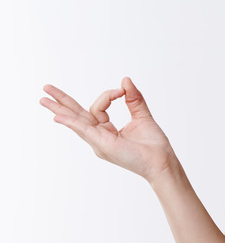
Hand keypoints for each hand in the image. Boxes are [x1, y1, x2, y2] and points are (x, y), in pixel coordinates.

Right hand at [40, 77, 177, 182]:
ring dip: (60, 109)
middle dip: (62, 102)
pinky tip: (59, 117)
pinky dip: (72, 122)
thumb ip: (133, 98)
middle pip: (77, 115)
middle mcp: (99, 137)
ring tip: (43, 99)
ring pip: (77, 121)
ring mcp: (99, 142)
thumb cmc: (153, 145)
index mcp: (107, 131)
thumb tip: (125, 80)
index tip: (121, 90)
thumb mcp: (142, 116)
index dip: (108, 95)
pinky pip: (85, 130)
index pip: (98, 108)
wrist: (162, 161)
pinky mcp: (103, 145)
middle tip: (46, 89)